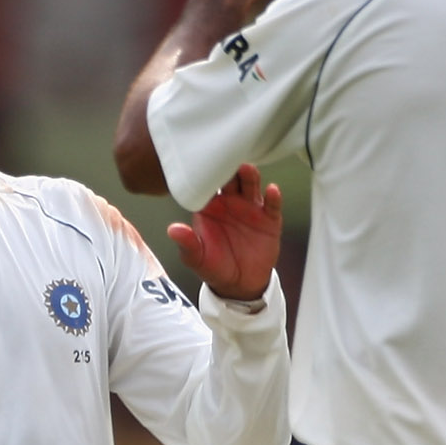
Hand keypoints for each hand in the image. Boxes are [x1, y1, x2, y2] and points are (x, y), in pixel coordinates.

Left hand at [167, 163, 282, 302]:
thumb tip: (172, 230)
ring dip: (249, 176)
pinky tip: (272, 190)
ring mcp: (250, 207)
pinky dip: (273, 197)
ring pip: (250, 185)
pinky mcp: (269, 218)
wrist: (240, 284)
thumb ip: (187, 243)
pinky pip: (272, 205)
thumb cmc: (214, 267)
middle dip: (228, 168)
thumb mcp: (196, 258)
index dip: (205, 175)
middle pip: (230, 178)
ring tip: (247, 170)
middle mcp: (229, 202)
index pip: (206, 184)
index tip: (204, 166)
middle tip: (227, 159)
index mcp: (209, 206)